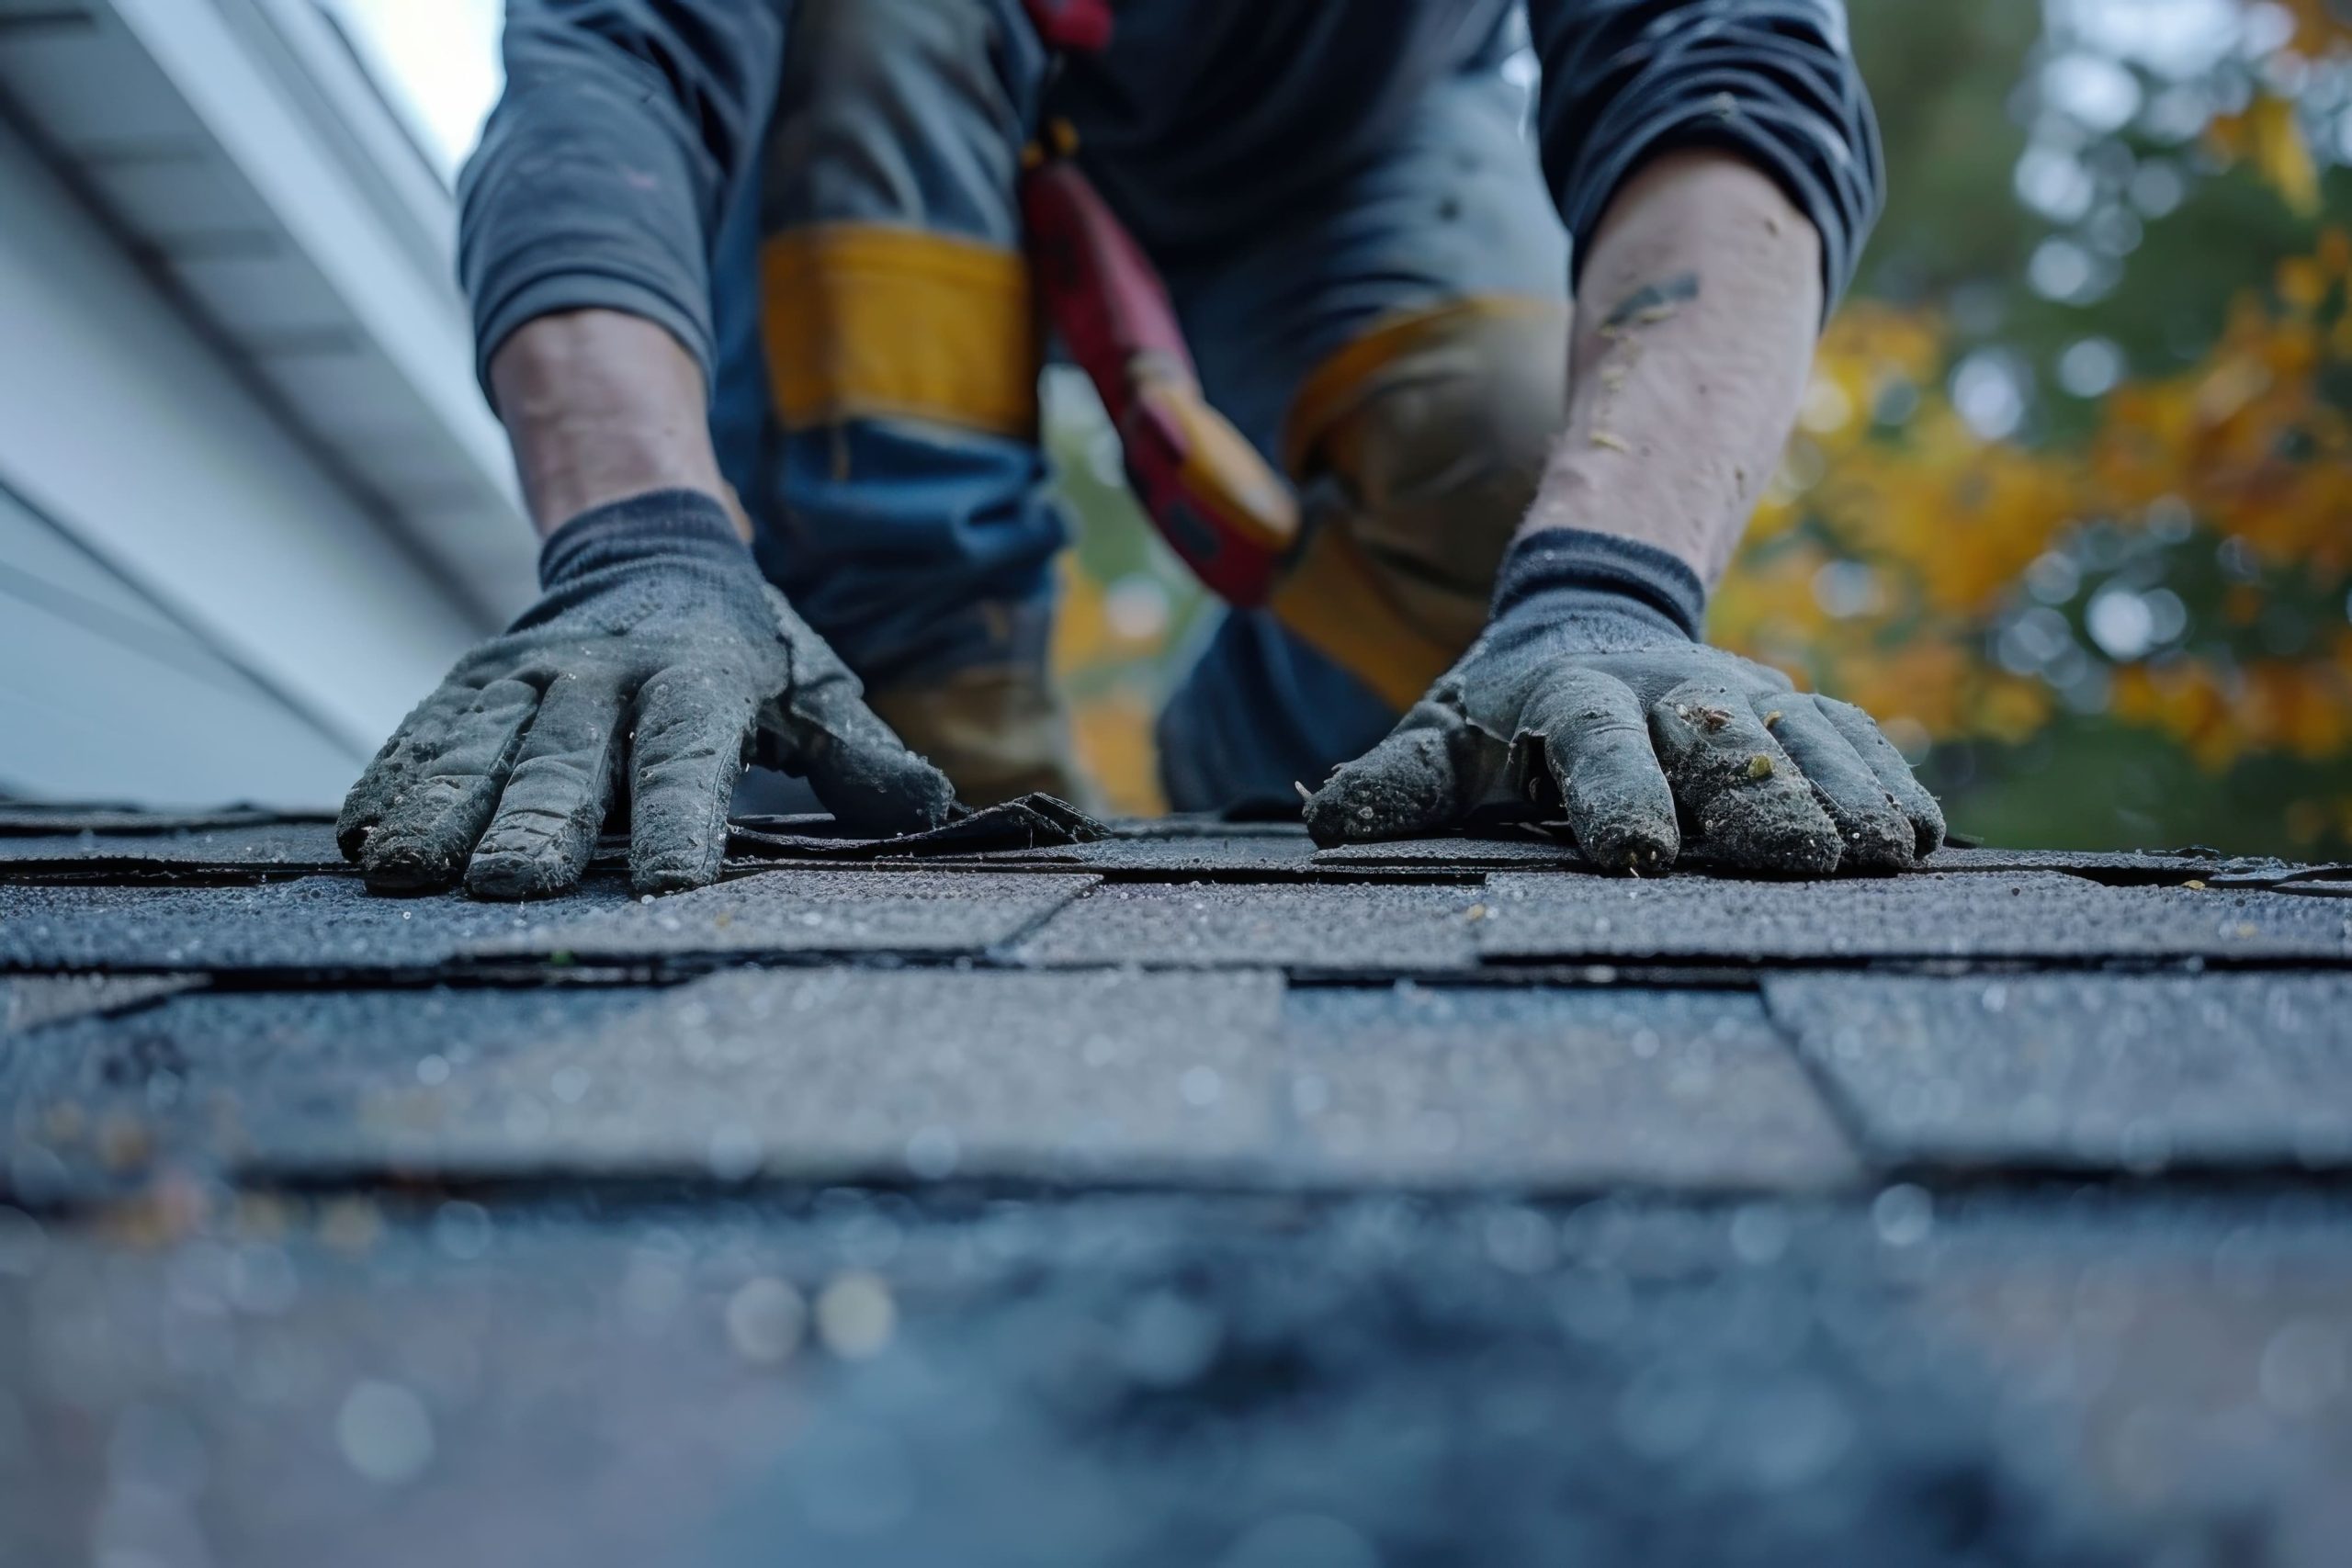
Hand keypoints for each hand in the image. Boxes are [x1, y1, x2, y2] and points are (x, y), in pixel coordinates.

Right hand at [339, 491, 952, 897]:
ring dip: (442, 809)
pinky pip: (425, 731)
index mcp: (699, 681)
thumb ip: (862, 755)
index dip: (687, 819)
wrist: (651, 546)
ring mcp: (529, 676)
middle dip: (538, 822)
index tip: (675, 885)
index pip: (691, 757)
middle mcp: (605, 675)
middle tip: (510, 886)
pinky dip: (391, 780)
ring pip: (480, 746)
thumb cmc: (747, 649)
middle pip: (568, 759)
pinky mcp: (474, 681)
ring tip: (405, 873)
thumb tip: (932, 807)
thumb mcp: (816, 688)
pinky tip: (359, 839)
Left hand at [1303, 530, 1942, 874]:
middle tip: (1806, 857)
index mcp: (1569, 703)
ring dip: (1843, 790)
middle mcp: (1664, 698)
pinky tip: (1922, 832)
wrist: (1590, 618)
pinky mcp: (1790, 713)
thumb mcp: (1444, 738)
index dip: (1615, 795)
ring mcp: (1737, 701)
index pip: (1591, 746)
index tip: (1639, 853)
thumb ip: (1396, 785)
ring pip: (1798, 738)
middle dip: (1761, 799)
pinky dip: (1885, 775)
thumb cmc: (1503, 713)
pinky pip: (1848, 735)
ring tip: (1885, 850)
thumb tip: (1323, 829)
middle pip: (1715, 745)